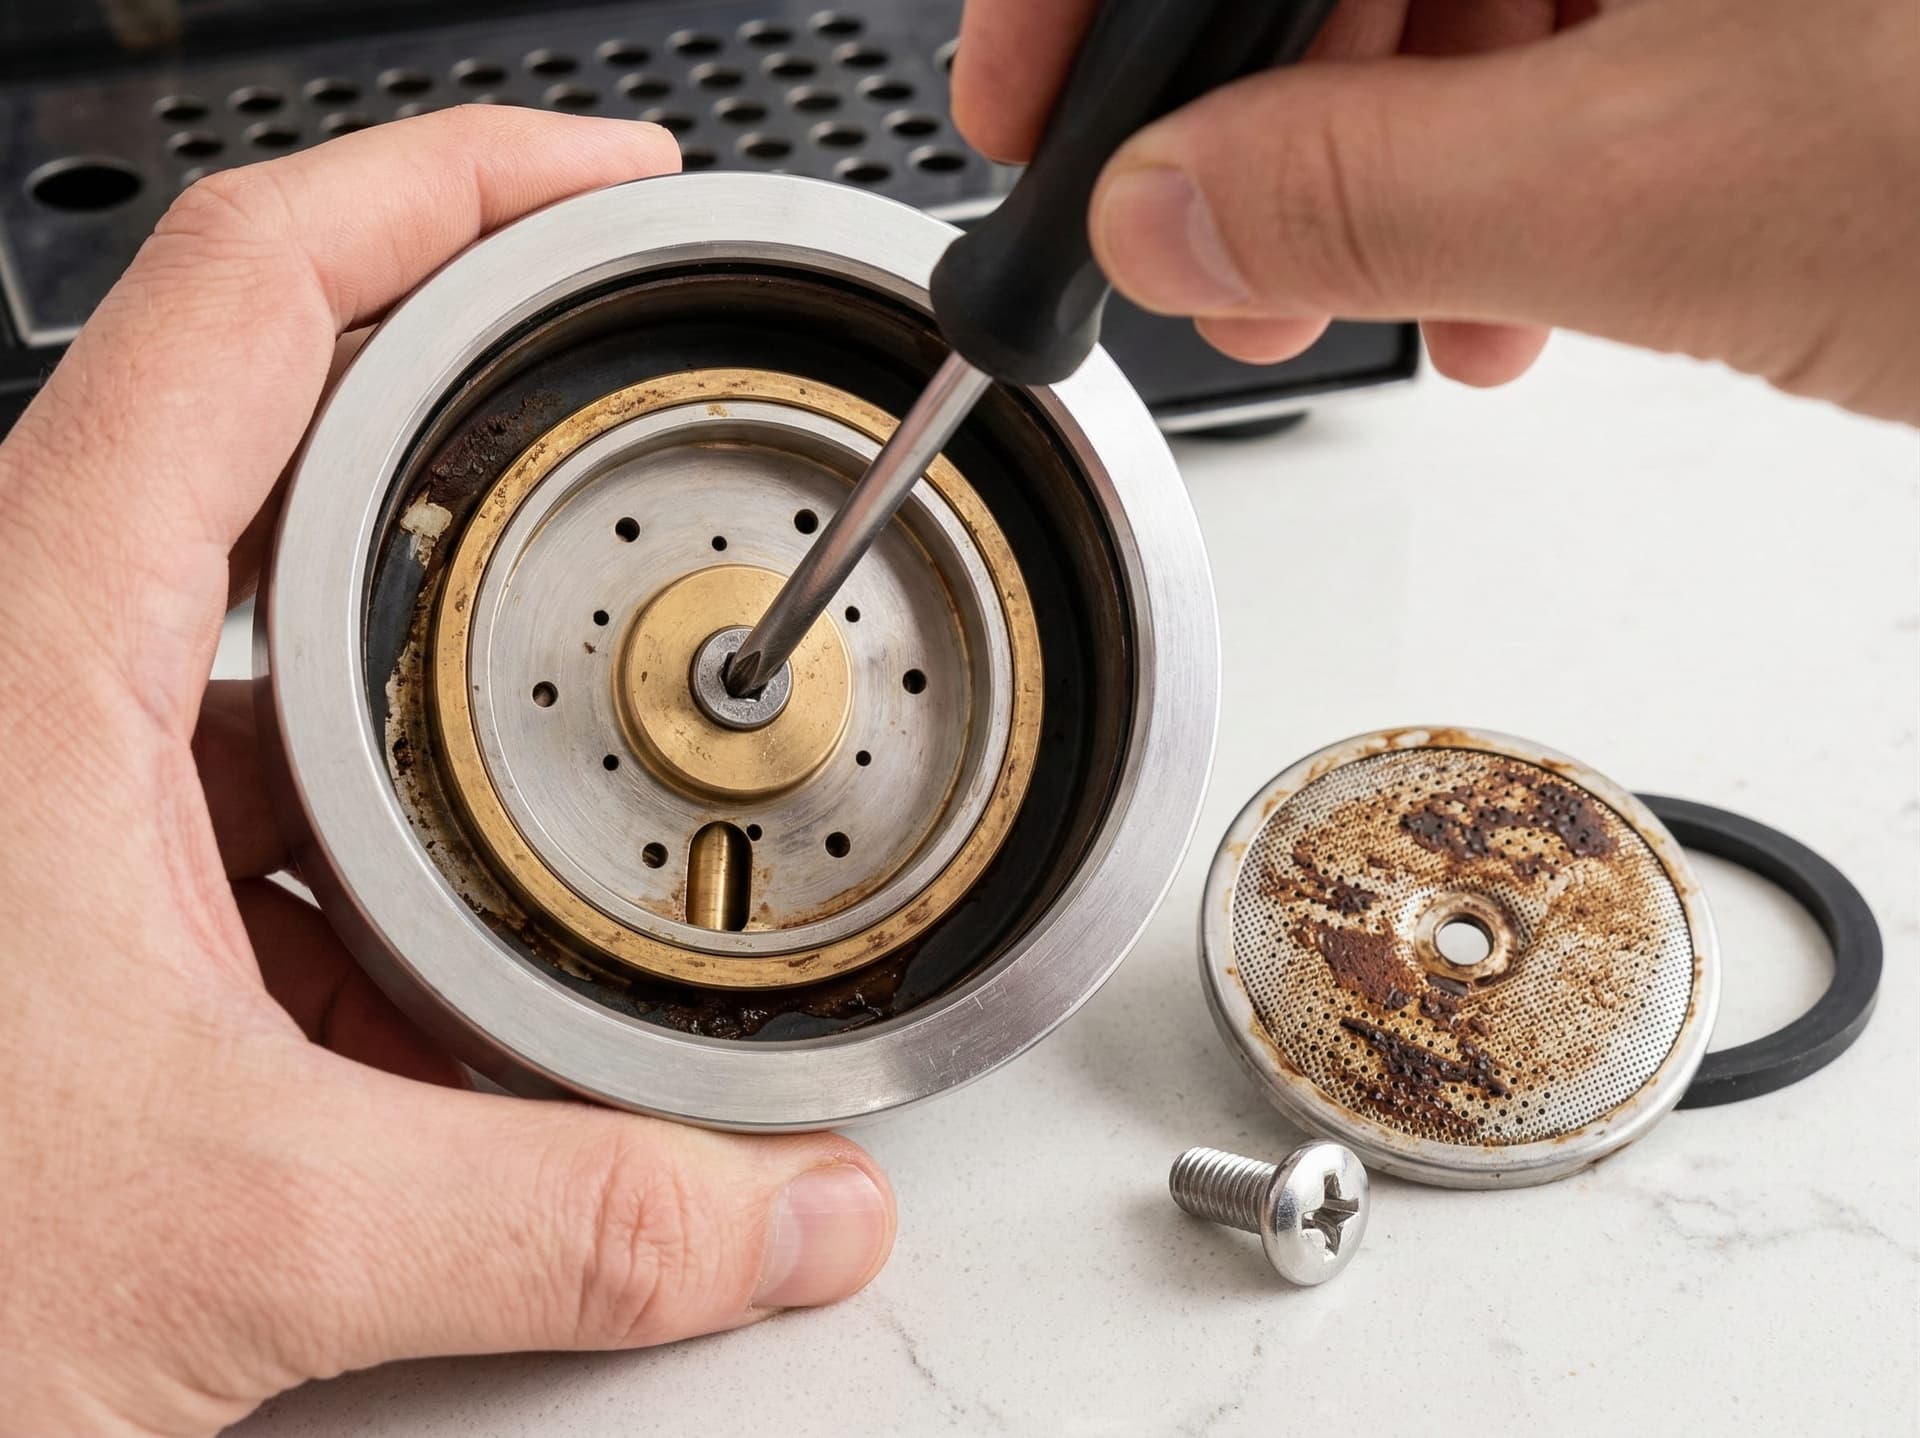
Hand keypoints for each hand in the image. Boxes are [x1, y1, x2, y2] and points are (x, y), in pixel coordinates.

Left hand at [0, 109, 894, 1437]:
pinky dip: (389, 864)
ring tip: (587, 778)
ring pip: (298, 663)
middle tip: (658, 460)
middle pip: (306, 446)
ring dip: (458, 716)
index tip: (612, 181)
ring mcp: (52, 778)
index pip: (256, 289)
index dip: (454, 186)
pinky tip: (455, 976)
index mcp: (39, 645)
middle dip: (511, 459)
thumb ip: (562, 1221)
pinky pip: (267, 806)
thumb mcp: (241, 1231)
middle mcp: (32, 670)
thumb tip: (786, 1214)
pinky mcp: (74, 881)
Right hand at [953, 0, 1919, 421]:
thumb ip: (1369, 189)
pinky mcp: (1764, 2)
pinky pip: (1566, 41)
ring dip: (1378, 168)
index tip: (1032, 103)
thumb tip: (1172, 198)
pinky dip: (1504, 173)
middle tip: (1206, 253)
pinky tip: (1507, 288)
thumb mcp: (1662, 184)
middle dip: (1250, 108)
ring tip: (1380, 306)